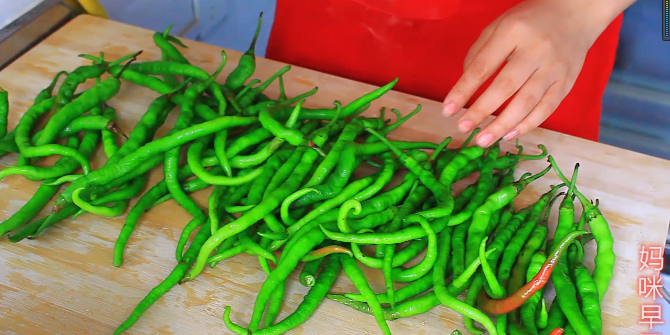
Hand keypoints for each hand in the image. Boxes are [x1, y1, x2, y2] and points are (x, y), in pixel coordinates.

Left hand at [442, 0, 632, 146]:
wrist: (575, 12)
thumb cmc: (529, 21)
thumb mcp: (499, 26)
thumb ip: (479, 54)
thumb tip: (465, 89)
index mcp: (513, 32)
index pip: (483, 66)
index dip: (463, 90)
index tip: (448, 110)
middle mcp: (536, 50)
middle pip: (506, 86)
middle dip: (481, 111)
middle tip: (463, 128)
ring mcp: (554, 67)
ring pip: (527, 102)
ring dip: (503, 125)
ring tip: (483, 140)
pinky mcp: (567, 82)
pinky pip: (546, 109)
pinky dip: (527, 125)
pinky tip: (509, 135)